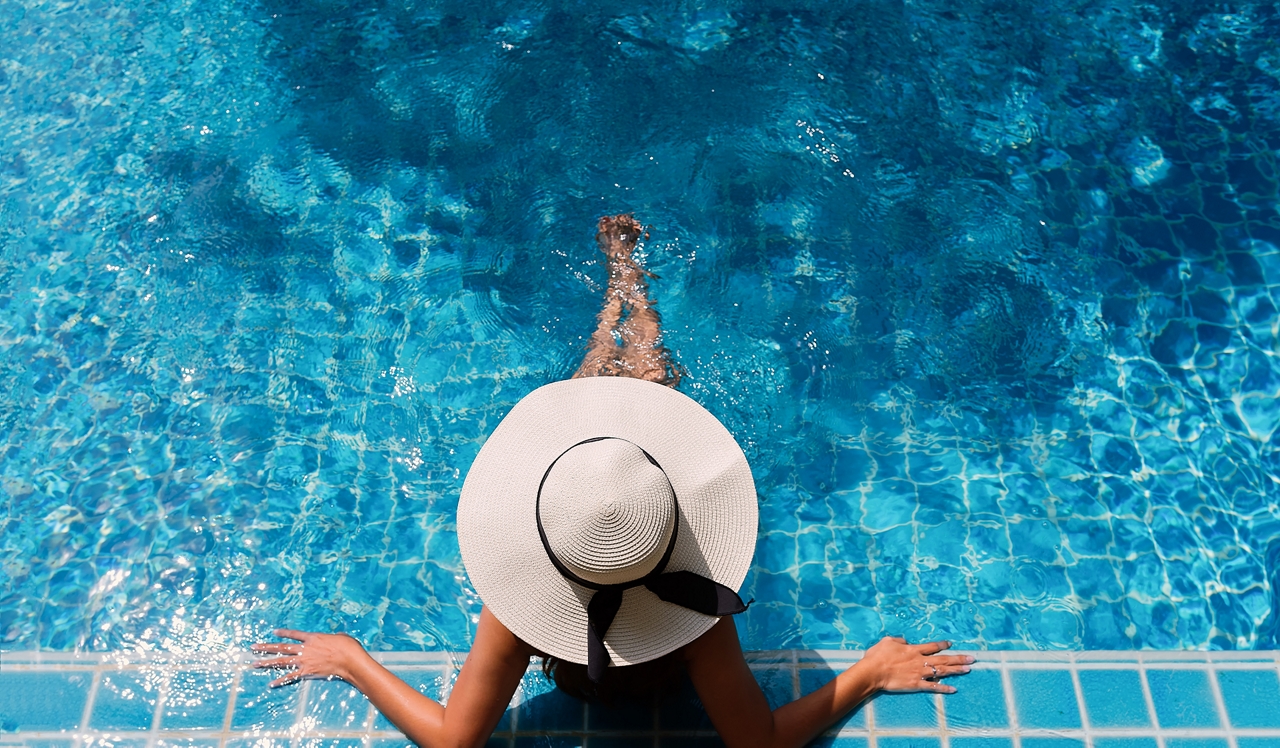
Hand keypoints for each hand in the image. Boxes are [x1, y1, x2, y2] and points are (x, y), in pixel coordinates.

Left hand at [250, 629, 372, 687]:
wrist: (349, 659)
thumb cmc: (347, 646)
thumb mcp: (340, 636)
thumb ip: (333, 637)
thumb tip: (337, 636)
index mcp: (312, 638)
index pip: (294, 634)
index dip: (284, 633)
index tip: (274, 632)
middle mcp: (305, 648)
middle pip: (281, 647)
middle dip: (266, 647)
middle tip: (253, 647)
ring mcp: (304, 661)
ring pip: (281, 661)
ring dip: (267, 662)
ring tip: (255, 663)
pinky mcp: (307, 672)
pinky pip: (291, 677)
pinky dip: (280, 680)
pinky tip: (271, 683)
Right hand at [858, 636, 973, 693]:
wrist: (873, 672)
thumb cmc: (878, 656)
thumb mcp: (887, 641)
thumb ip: (899, 640)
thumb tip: (905, 641)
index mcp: (913, 649)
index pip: (932, 646)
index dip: (942, 645)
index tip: (951, 644)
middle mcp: (920, 661)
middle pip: (943, 659)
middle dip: (958, 658)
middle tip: (972, 658)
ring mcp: (919, 673)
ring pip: (942, 671)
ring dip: (956, 670)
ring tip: (968, 670)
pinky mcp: (916, 685)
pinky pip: (933, 687)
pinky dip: (943, 688)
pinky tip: (954, 689)